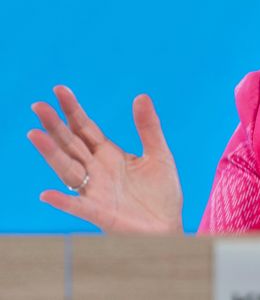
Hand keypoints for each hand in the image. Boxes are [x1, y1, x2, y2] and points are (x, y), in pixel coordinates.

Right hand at [27, 86, 183, 232]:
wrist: (168, 226)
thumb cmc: (161, 192)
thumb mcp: (159, 154)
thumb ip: (149, 128)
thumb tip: (141, 96)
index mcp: (109, 154)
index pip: (85, 128)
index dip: (73, 110)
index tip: (59, 89)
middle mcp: (96, 170)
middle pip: (71, 144)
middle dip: (55, 125)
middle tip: (38, 105)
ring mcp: (95, 191)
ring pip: (67, 169)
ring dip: (51, 154)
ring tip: (34, 135)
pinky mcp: (100, 213)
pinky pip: (77, 207)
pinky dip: (62, 201)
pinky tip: (47, 194)